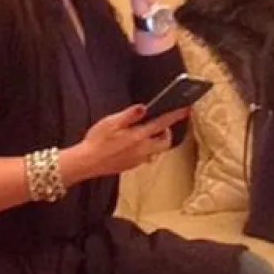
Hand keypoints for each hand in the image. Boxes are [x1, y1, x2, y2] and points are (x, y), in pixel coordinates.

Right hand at [68, 104, 188, 180]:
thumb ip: (129, 115)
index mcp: (138, 137)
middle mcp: (142, 150)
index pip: (163, 124)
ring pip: (155, 150)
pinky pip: (144, 156)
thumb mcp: (110, 122)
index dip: (176, 115)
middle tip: (160, 123)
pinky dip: (144, 148)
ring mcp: (137, 160)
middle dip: (167, 132)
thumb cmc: (96, 141)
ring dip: (155, 140)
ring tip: (144, 131)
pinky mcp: (131, 165)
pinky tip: (131, 143)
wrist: (86, 163)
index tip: (187, 109)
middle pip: (165, 142)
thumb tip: (144, 108)